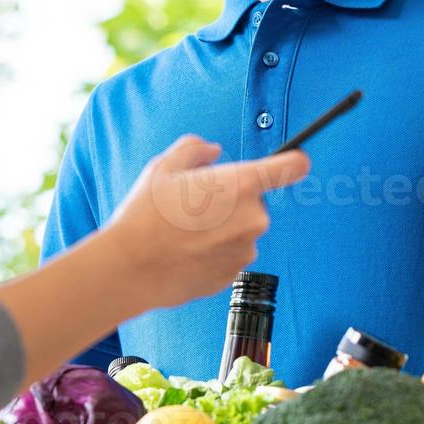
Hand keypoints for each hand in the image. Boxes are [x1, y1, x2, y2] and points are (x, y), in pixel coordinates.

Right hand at [107, 135, 309, 310]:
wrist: (130, 268)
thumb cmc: (145, 216)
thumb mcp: (163, 166)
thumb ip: (196, 149)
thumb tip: (213, 152)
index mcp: (241, 184)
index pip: (293, 166)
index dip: (292, 162)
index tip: (287, 163)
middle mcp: (253, 218)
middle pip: (254, 200)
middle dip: (230, 199)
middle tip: (193, 204)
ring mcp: (246, 249)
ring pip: (241, 229)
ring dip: (222, 227)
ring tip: (184, 230)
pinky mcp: (235, 274)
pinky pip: (231, 253)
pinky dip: (214, 251)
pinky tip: (185, 250)